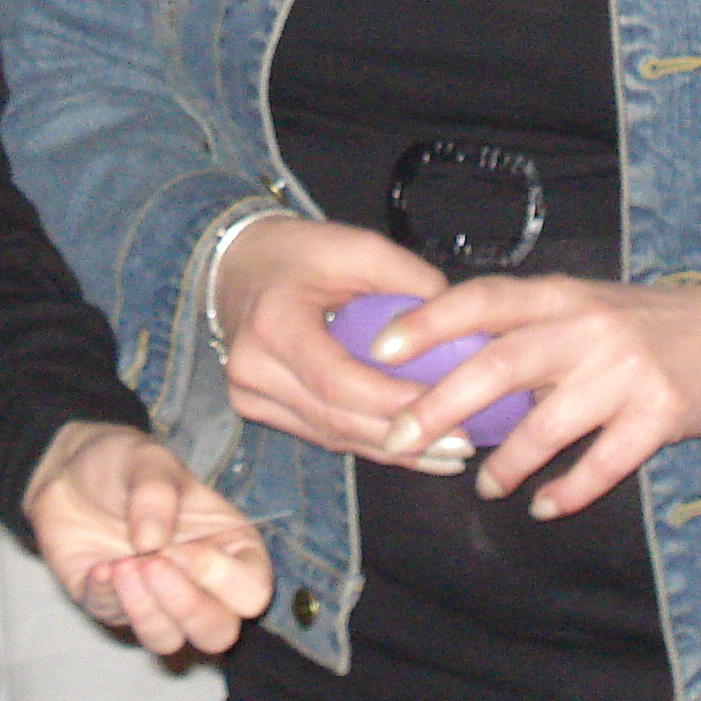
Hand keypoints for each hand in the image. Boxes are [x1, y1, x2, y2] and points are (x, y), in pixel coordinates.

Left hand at [21, 421, 273, 654]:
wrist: (71, 472)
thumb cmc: (126, 465)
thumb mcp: (149, 459)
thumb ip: (157, 492)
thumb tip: (151, 544)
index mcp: (228, 547)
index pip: (252, 592)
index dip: (221, 580)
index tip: (181, 548)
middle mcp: (198, 584)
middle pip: (218, 634)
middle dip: (187, 608)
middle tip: (152, 564)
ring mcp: (154, 601)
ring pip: (168, 642)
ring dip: (145, 610)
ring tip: (121, 565)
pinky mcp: (111, 606)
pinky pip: (115, 622)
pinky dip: (107, 598)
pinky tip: (98, 567)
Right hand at [211, 216, 449, 460]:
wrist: (238, 263)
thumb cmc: (300, 252)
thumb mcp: (358, 246)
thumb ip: (409, 279)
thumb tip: (459, 326)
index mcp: (274, 322)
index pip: (337, 380)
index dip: (392, 402)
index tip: (449, 410)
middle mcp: (252, 367)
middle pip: (336, 419)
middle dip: (404, 437)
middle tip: (463, 444)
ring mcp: (247, 393)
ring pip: (331, 436)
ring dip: (392, 450)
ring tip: (448, 453)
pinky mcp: (254, 408)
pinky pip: (320, 434)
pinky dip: (368, 443)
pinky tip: (412, 449)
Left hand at [366, 278, 700, 516]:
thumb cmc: (638, 326)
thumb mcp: (581, 306)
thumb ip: (523, 327)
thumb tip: (443, 361)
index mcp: (560, 295)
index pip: (483, 299)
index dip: (428, 321)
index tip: (380, 349)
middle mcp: (588, 328)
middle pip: (500, 365)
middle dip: (441, 404)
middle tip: (398, 438)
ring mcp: (625, 372)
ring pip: (547, 424)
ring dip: (506, 462)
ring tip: (484, 485)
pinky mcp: (659, 416)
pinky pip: (602, 464)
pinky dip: (567, 491)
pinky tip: (543, 505)